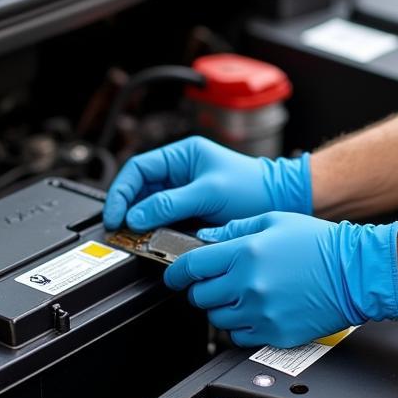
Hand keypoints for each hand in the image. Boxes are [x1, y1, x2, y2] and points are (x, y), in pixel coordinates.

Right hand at [102, 136, 310, 231]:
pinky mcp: (192, 215)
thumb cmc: (254, 188)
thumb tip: (136, 216)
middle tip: (118, 230)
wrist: (282, 202)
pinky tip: (154, 242)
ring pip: (150, 209)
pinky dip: (157, 233)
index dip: (121, 191)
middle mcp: (179, 173)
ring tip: (134, 238)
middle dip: (126, 209)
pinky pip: (166, 223)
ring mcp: (185, 195)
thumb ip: (171, 204)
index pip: (138, 169)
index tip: (115, 214)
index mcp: (181, 156)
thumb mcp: (210, 192)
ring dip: (141, 224)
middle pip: (139, 190)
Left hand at [163, 212, 397, 346]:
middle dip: (202, 289)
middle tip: (215, 283)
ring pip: (217, 319)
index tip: (174, 277)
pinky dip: (240, 328)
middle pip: (200, 296)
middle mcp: (249, 284)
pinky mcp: (275, 334)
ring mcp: (261, 312)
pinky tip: (255, 312)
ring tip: (240, 296)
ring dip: (221, 308)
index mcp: (245, 252)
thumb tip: (206, 238)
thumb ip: (234, 228)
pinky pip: (239, 337)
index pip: (192, 266)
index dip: (176, 273)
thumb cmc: (320, 245)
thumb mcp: (273, 221)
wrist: (356, 272)